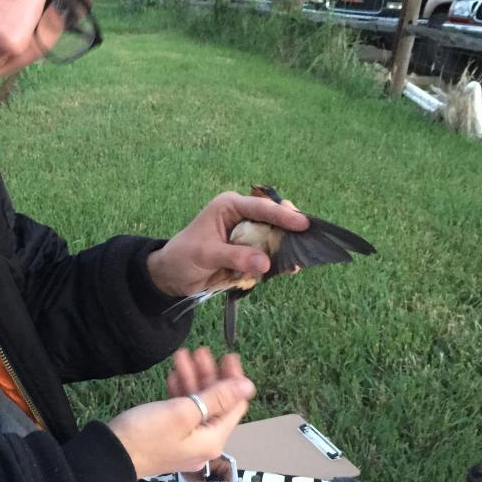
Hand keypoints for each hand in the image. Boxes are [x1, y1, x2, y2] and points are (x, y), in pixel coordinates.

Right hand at [107, 348, 254, 477]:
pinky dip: (180, 392)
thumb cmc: (145, 435)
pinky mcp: (170, 437)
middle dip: (209, 375)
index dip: (233, 378)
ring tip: (182, 356)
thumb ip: (218, 398)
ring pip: (198, 404)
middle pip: (216, 403)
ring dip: (193, 379)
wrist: (110, 456)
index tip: (227, 355)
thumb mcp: (183, 412)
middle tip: (200, 351)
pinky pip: (183, 411)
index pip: (235, 405)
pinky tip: (173, 375)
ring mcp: (186, 441)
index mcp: (212, 439)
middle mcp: (203, 443)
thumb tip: (248, 386)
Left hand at [146, 191, 308, 297]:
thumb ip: (236, 256)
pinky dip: (279, 261)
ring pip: (276, 237)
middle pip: (274, 219)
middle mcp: (243, 217)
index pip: (261, 207)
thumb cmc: (184, 256)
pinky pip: (270, 255)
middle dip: (291, 229)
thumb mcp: (206, 254)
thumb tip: (266, 262)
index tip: (302, 224)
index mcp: (230, 206)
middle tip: (308, 238)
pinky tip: (289, 268)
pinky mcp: (251, 253)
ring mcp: (249, 235)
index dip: (282, 215)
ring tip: (300, 259)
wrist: (173, 276)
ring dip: (288, 247)